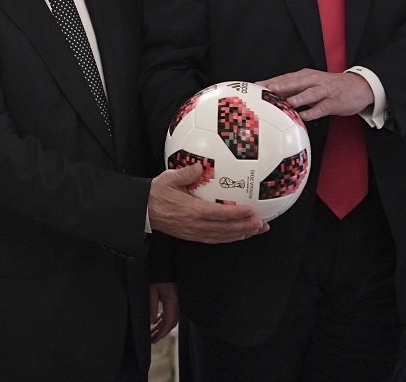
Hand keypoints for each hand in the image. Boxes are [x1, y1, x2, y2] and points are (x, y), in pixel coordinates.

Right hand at [148, 164, 268, 243]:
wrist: (142, 210)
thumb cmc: (156, 193)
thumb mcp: (169, 178)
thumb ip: (186, 173)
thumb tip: (202, 166)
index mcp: (192, 210)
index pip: (220, 214)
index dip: (238, 214)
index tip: (252, 211)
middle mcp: (196, 225)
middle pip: (226, 229)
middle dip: (246, 228)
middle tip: (262, 224)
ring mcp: (194, 233)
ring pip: (222, 237)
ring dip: (241, 234)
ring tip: (256, 231)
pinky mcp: (192, 236)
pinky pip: (214, 239)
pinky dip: (228, 238)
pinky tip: (237, 235)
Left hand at [149, 282, 178, 342]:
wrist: (165, 265)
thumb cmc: (158, 277)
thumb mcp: (152, 291)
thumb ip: (152, 306)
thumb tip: (151, 322)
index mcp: (172, 302)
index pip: (168, 322)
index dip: (161, 333)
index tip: (154, 340)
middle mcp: (176, 304)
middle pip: (170, 323)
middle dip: (161, 332)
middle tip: (151, 339)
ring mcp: (176, 302)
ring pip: (170, 319)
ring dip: (161, 327)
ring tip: (152, 333)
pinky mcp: (174, 300)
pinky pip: (169, 313)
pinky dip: (163, 320)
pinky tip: (156, 324)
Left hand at [261, 69, 373, 121]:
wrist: (358, 86)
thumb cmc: (328, 87)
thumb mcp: (309, 84)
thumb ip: (291, 90)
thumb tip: (269, 97)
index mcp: (304, 76)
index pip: (284, 78)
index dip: (269, 81)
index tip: (254, 86)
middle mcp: (313, 80)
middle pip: (294, 82)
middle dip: (280, 86)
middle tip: (266, 90)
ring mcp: (324, 91)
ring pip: (310, 93)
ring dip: (299, 97)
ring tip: (288, 102)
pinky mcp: (334, 102)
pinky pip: (323, 107)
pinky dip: (314, 111)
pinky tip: (305, 117)